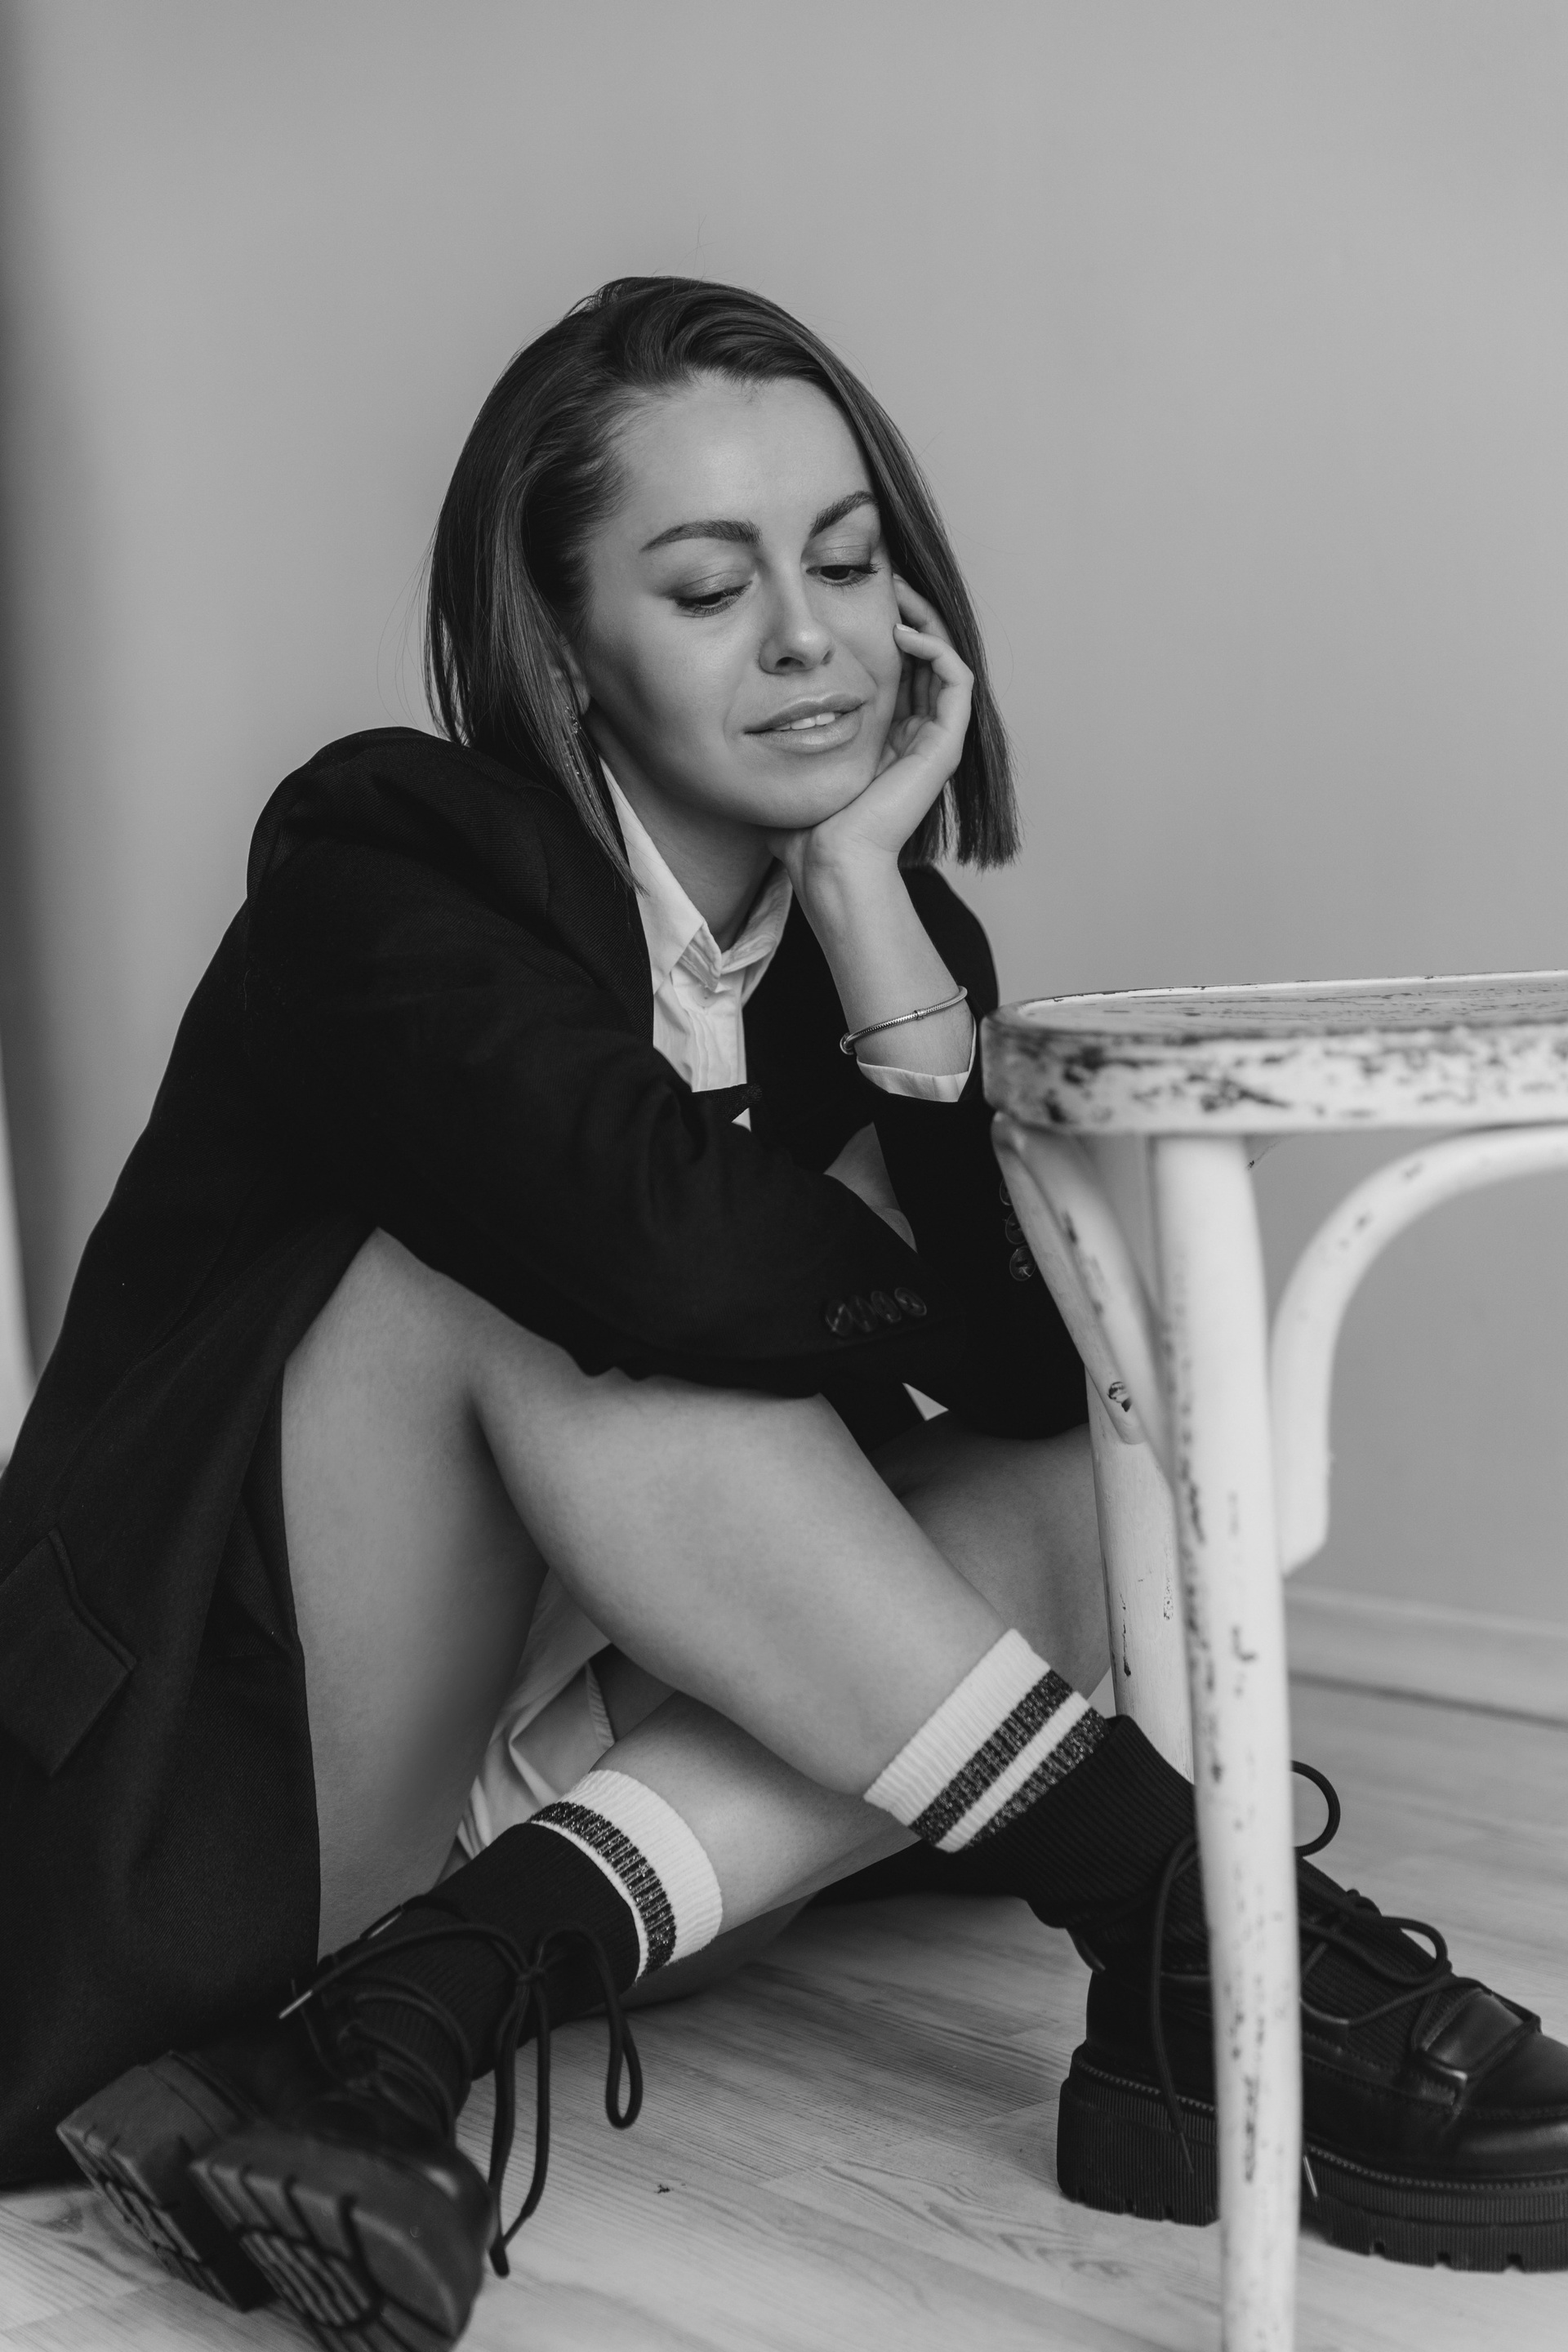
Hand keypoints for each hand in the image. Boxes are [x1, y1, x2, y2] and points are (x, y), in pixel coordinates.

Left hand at [766, 578, 972, 894]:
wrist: (828, 861)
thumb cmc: (805, 829)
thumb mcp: (786, 764)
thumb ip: (776, 739)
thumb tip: (738, 712)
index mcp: (886, 740)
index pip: (898, 671)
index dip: (887, 630)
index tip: (859, 596)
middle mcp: (914, 737)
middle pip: (926, 658)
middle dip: (911, 613)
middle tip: (888, 579)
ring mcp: (932, 742)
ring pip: (946, 661)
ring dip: (927, 621)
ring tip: (898, 594)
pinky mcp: (942, 748)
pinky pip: (957, 682)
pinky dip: (937, 650)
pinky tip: (903, 633)